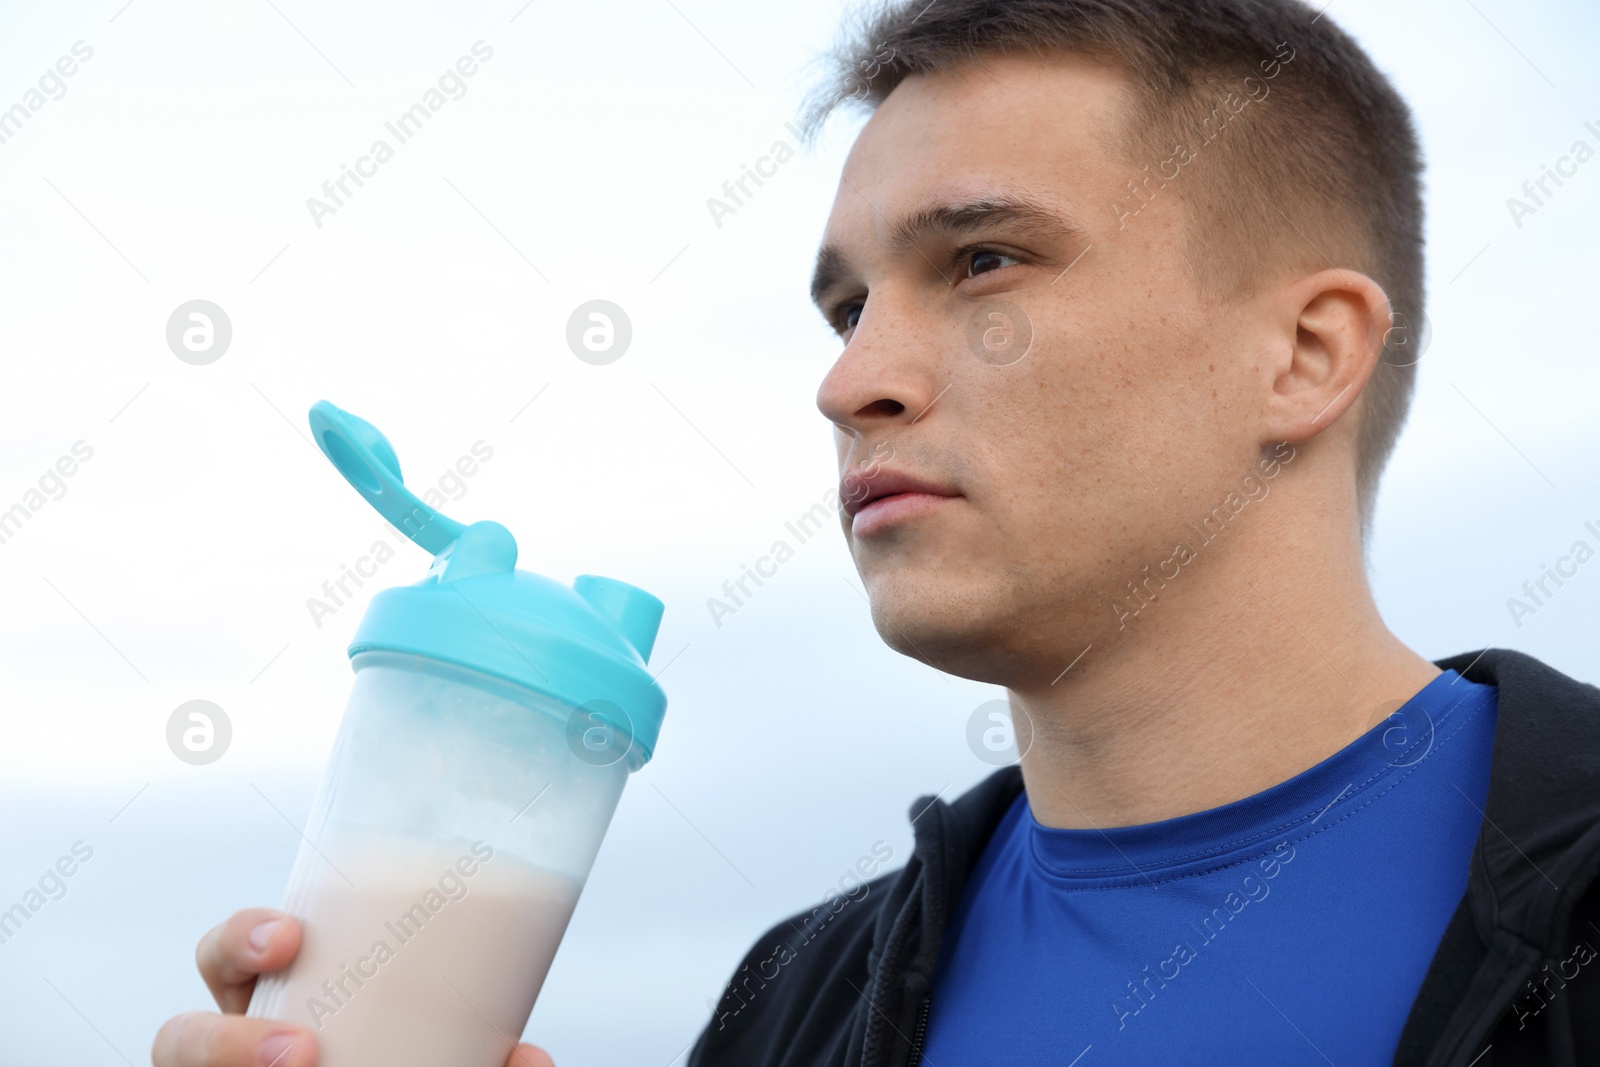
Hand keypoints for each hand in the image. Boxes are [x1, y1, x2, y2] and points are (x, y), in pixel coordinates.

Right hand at [152, 907, 555, 1066]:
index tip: (290, 936)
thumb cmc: (412, 1057)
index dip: (240, 940)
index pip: (227, 958)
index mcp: (278, 1007)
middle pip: (178, 1039)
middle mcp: (238, 1053)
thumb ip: (486, 1055)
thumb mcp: (445, 1048)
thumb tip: (530, 1058)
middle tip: (302, 1051)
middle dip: (221, 1041)